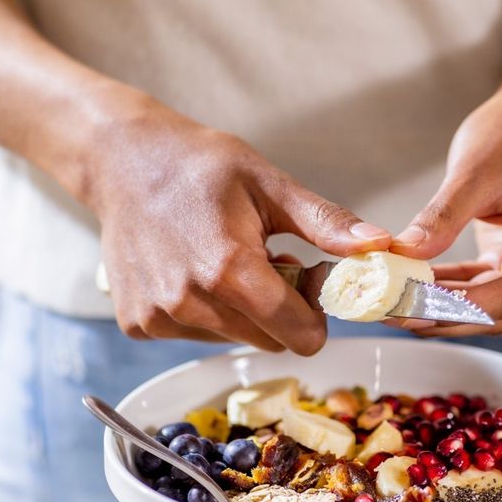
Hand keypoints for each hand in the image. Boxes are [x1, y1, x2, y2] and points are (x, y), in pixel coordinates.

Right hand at [87, 98, 390, 353]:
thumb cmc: (199, 165)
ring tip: (228, 261)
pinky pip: (196, 335)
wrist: (122, 160)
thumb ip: (326, 224)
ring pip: (234, 339)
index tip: (309, 281)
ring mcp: (159, 317)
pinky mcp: (138, 324)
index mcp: (228, 270)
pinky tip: (194, 270)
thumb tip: (380, 247)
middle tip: (270, 263)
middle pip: (269, 341)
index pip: (299, 334)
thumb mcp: (270, 184)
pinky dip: (206, 312)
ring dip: (243, 312)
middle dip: (281, 311)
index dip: (316, 315)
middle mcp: (189, 302)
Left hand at [390, 81, 501, 336]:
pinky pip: (490, 294)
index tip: (408, 306)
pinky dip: (452, 294)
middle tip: (390, 311)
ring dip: (444, 309)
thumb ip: (441, 217)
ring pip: (496, 311)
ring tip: (392, 305)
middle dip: (445, 314)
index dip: (456, 307)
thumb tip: (403, 255)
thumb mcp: (474, 170)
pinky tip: (412, 290)